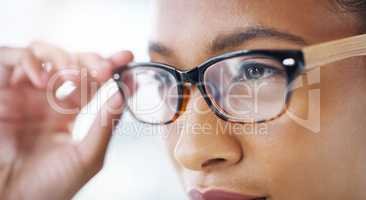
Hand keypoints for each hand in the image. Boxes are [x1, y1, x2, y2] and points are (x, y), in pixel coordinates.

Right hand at [0, 42, 132, 199]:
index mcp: (68, 113)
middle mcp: (47, 99)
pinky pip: (13, 58)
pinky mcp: (1, 90)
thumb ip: (105, 125)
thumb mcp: (86, 156)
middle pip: (73, 63)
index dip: (111, 69)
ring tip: (73, 77)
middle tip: (105, 69)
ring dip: (64, 58)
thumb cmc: (48, 187)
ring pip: (46, 54)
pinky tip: (44, 81)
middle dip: (92, 61)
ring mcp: (24, 93)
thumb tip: (123, 95)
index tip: (128, 61)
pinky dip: (31, 62)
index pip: (93, 83)